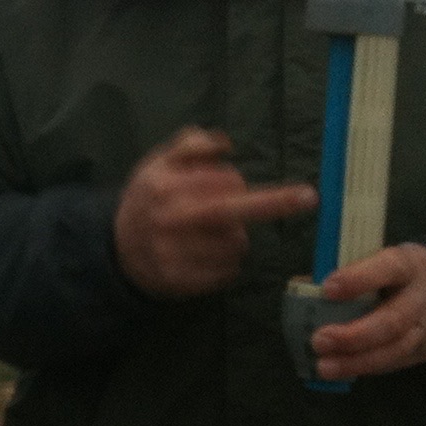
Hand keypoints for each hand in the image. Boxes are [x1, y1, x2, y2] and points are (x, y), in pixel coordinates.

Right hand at [114, 128, 316, 299]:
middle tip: (309, 197)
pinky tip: (207, 256)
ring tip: (212, 235)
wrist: (116, 249)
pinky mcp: (182, 281)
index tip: (232, 185)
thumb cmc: (147, 202)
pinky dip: (227, 264)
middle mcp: (169, 219)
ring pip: (236, 243)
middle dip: (274, 202)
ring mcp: (175, 253)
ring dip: (236, 238)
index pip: (221, 180)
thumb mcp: (156, 165)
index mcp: (164, 186)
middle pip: (232, 210)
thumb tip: (225, 144)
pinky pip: (227, 271)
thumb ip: (187, 146)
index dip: (234, 181)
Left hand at [312, 243, 425, 380]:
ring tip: (323, 366)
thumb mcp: (381, 261)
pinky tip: (340, 370)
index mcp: (408, 265)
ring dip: (356, 361)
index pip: (387, 269)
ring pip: (395, 349)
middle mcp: (422, 298)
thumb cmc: (397, 274)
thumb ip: (348, 271)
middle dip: (353, 335)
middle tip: (319, 340)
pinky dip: (364, 368)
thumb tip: (303, 287)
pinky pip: (394, 363)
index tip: (327, 288)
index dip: (358, 279)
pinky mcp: (424, 350)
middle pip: (393, 320)